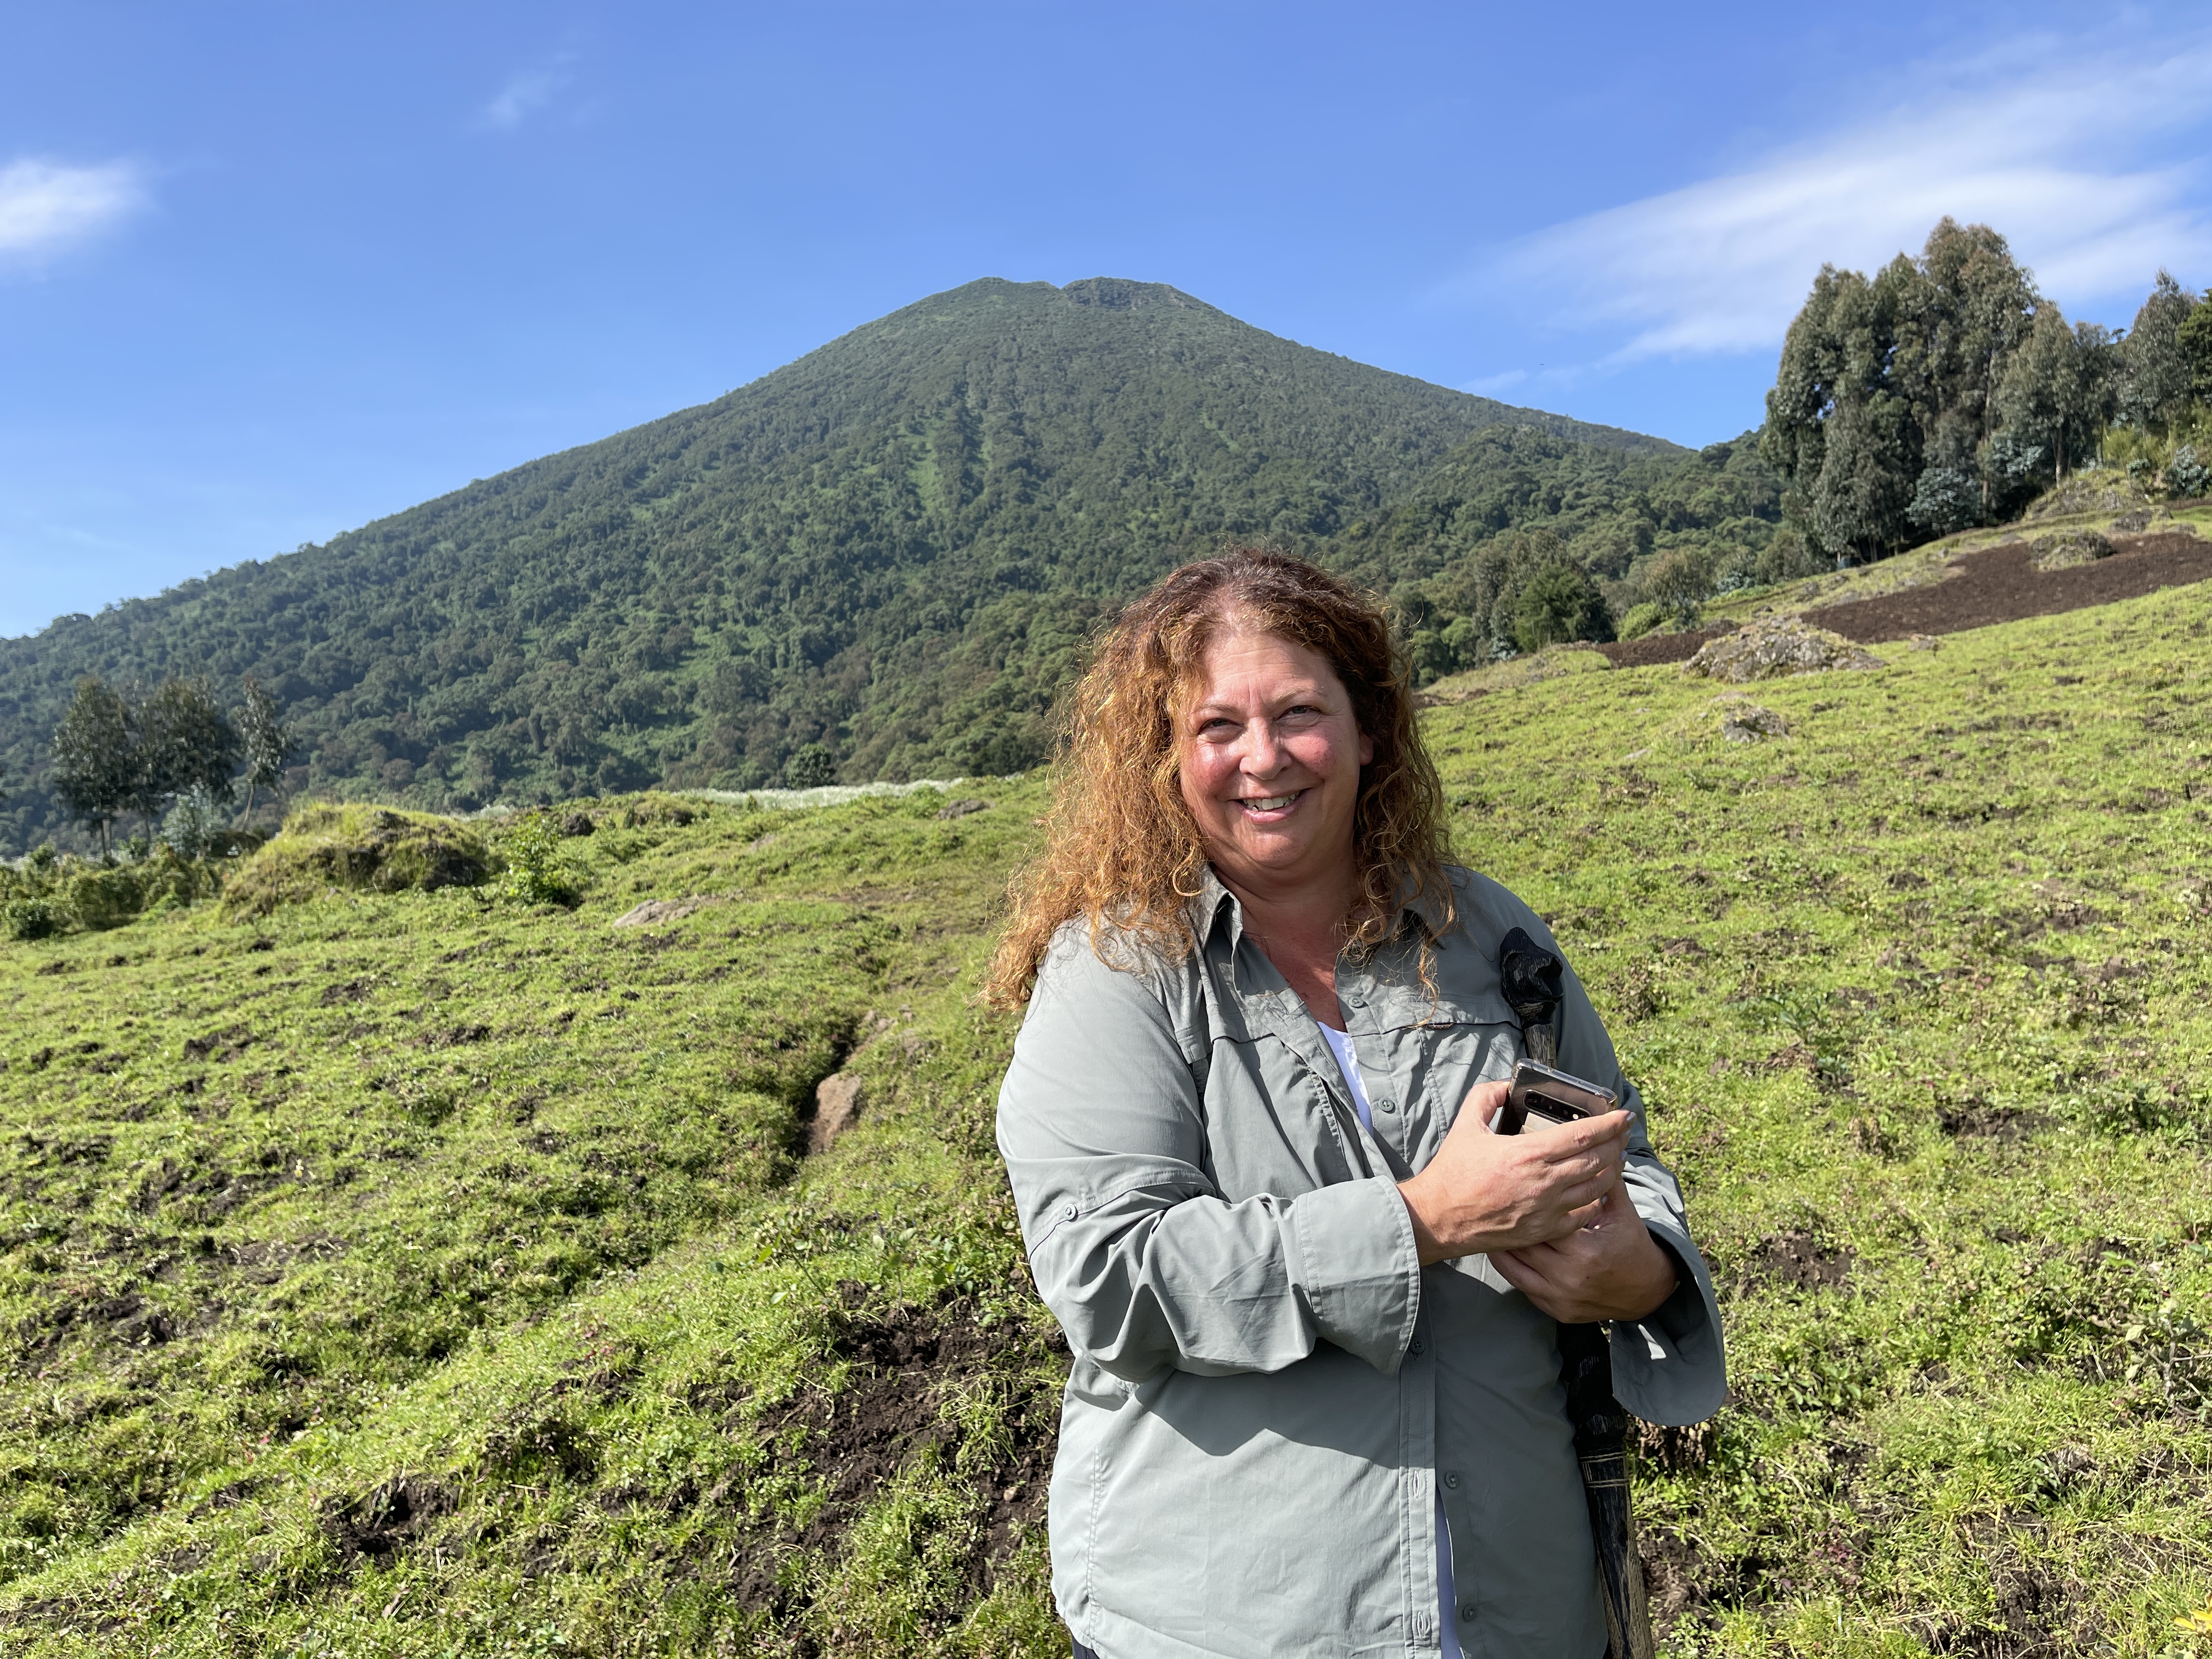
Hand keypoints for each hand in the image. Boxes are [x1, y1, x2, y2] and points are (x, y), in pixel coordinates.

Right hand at [1396, 1081, 1630, 1265]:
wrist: (1439, 1218)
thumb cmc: (1453, 1172)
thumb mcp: (1466, 1124)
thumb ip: (1487, 1097)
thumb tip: (1508, 1086)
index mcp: (1528, 1153)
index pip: (1582, 1135)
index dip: (1609, 1124)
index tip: (1623, 1116)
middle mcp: (1544, 1181)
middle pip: (1598, 1160)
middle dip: (1617, 1143)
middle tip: (1624, 1133)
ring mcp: (1547, 1209)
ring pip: (1597, 1188)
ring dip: (1613, 1170)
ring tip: (1617, 1157)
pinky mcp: (1545, 1229)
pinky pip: (1584, 1214)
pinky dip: (1597, 1200)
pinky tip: (1598, 1190)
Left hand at [1491, 1180, 1679, 1322]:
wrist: (1647, 1292)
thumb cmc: (1632, 1245)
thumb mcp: (1622, 1212)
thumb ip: (1607, 1180)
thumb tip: (1603, 1142)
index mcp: (1584, 1250)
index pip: (1542, 1221)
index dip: (1525, 1204)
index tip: (1510, 1187)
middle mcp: (1567, 1277)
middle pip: (1523, 1244)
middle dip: (1509, 1224)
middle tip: (1492, 1203)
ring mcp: (1559, 1298)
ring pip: (1513, 1268)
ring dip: (1502, 1246)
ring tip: (1491, 1224)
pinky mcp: (1555, 1311)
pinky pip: (1521, 1287)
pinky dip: (1511, 1268)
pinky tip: (1502, 1249)